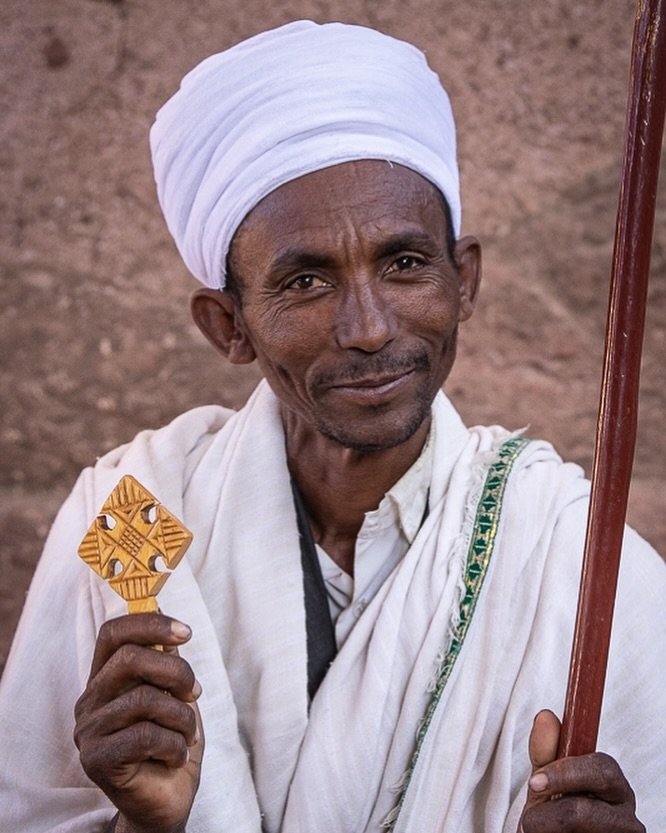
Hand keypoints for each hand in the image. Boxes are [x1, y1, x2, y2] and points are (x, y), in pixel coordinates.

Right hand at [73, 614, 203, 832]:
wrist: (167, 801)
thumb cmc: (171, 742)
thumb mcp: (175, 694)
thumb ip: (166, 659)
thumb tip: (165, 616)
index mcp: (105, 678)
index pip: (113, 633)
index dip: (150, 624)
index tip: (187, 633)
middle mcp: (90, 700)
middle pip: (130, 658)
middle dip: (176, 670)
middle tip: (195, 692)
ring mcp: (89, 731)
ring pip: (144, 698)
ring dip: (181, 716)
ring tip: (187, 734)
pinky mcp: (96, 760)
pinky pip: (146, 735)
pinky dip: (175, 744)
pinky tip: (176, 756)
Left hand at [519, 709, 644, 831]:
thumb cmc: (555, 811)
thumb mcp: (548, 781)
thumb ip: (546, 752)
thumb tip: (546, 716)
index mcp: (613, 784)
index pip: (601, 768)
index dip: (565, 773)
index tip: (535, 782)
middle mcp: (625, 814)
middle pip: (586, 810)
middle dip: (551, 813)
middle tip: (531, 820)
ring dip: (548, 832)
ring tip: (545, 830)